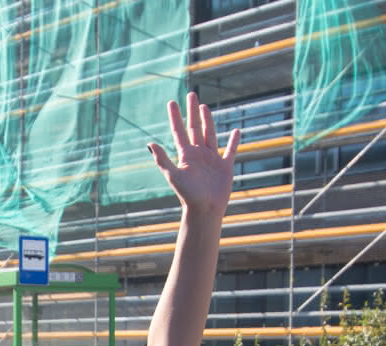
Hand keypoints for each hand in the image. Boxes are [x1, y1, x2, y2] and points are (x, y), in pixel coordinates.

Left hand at [148, 92, 240, 218]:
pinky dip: (233, 141)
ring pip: (210, 134)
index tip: (172, 102)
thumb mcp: (174, 175)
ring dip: (208, 120)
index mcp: (185, 155)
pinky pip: (230, 150)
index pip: (179, 131)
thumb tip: (150, 144)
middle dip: (192, 111)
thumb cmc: (188, 194)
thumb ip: (162, 159)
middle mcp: (198, 154)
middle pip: (195, 127)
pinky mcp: (225, 166)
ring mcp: (212, 159)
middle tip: (191, 94)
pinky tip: (235, 131)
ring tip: (204, 107)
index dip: (175, 116)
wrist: (204, 210)